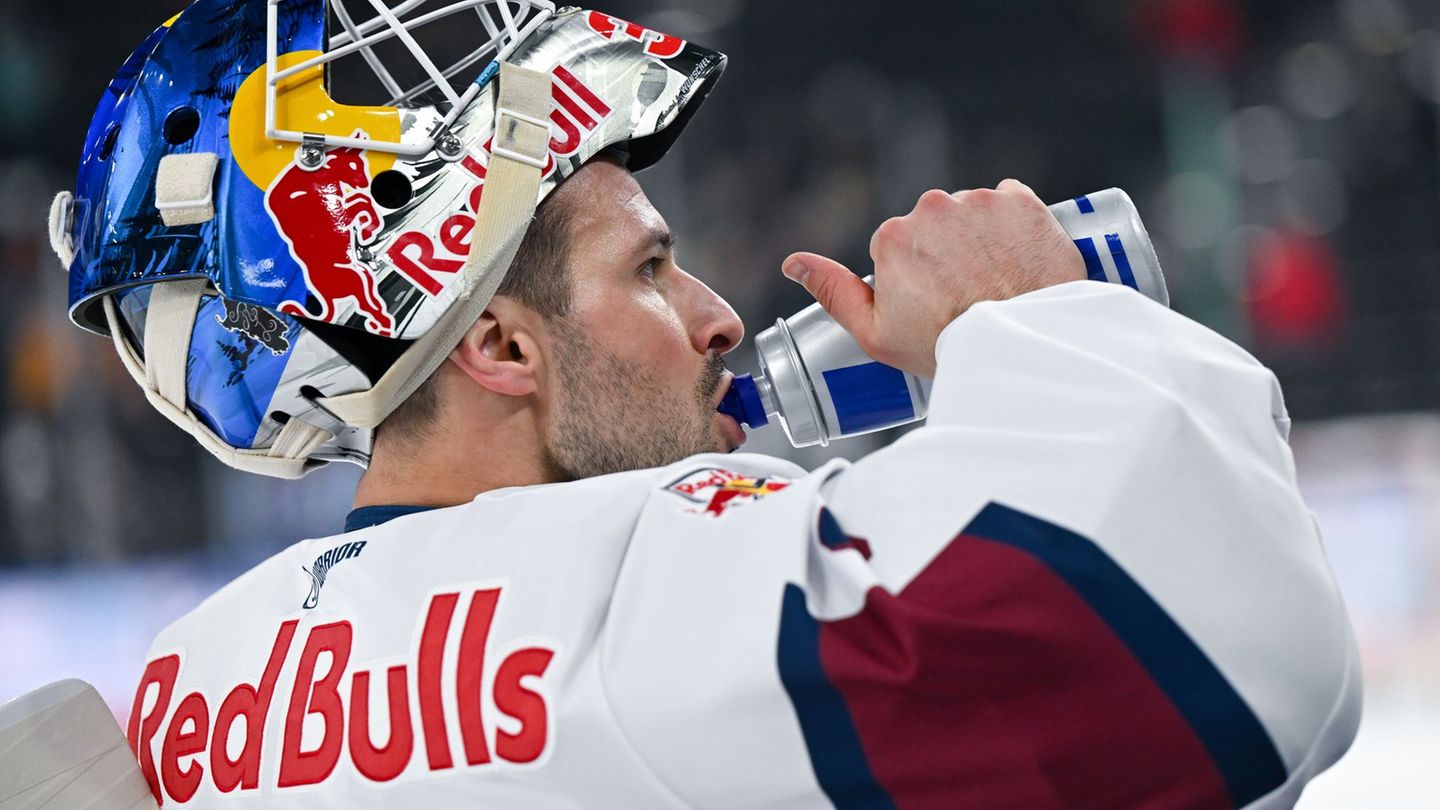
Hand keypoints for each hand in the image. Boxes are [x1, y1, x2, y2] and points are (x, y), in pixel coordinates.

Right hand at [782, 179, 1085, 376]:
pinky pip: (1010, 205)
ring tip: (993, 283)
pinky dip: (1013, 229)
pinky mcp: (1022, 201)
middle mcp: (933, 207)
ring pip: (971, 215)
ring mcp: (980, 201)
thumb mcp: (876, 334)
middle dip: (946, 253)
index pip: (898, 247)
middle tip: (964, 296)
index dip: (913, 279)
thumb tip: (795, 264)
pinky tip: (1015, 263)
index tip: (932, 303)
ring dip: (979, 240)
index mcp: (894, 236)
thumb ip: (833, 291)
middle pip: (934, 225)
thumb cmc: (946, 346)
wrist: (1019, 345)